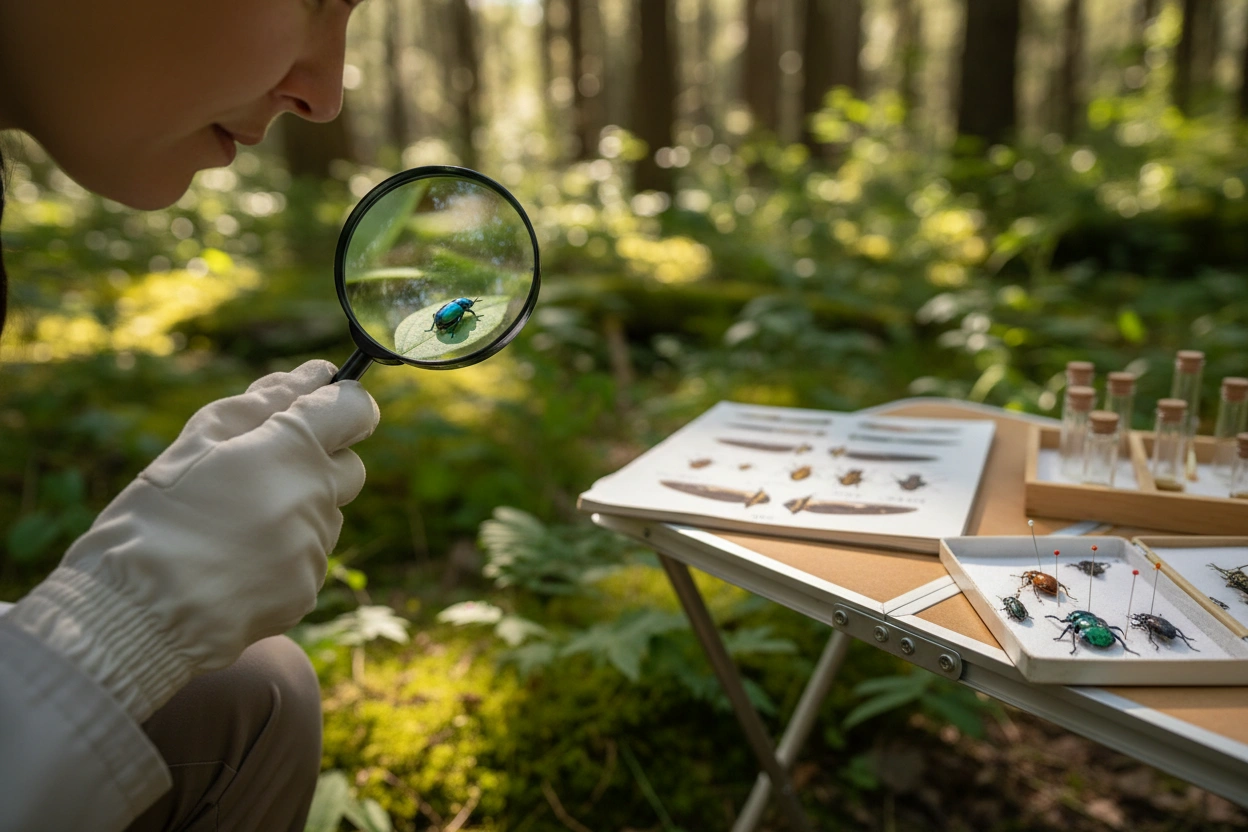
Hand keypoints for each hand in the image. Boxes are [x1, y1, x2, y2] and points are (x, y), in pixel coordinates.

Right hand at [8, 360, 378, 720]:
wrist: (136, 613)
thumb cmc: (156, 516)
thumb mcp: (197, 442)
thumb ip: (265, 402)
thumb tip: (315, 374)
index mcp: (293, 450)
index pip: (356, 409)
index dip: (340, 405)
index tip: (317, 409)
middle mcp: (317, 497)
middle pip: (349, 467)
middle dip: (318, 463)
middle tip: (256, 475)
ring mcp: (315, 548)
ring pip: (324, 516)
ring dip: (294, 511)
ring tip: (228, 528)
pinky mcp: (307, 589)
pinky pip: (307, 559)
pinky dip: (281, 554)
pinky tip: (232, 563)